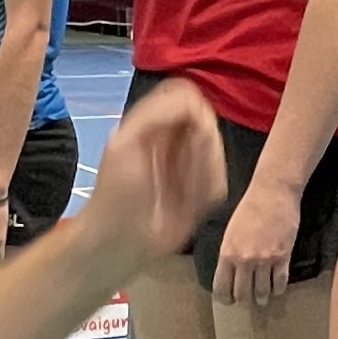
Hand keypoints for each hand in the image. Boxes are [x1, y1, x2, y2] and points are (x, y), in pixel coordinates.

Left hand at [84, 79, 227, 271]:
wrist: (120, 242)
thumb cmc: (116, 192)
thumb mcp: (125, 142)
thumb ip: (158, 112)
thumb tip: (196, 105)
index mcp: (156, 120)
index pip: (190, 97)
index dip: (195, 112)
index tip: (189, 134)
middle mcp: (176, 138)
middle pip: (210, 125)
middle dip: (200, 151)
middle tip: (179, 172)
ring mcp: (191, 164)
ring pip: (218, 154)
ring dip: (203, 174)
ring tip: (179, 193)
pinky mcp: (204, 191)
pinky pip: (221, 181)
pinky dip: (207, 193)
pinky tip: (187, 205)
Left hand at [211, 182, 300, 308]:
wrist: (273, 192)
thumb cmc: (250, 207)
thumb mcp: (231, 231)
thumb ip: (229, 253)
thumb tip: (230, 272)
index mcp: (227, 253)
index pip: (222, 287)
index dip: (225, 298)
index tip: (228, 300)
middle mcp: (245, 260)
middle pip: (242, 293)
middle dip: (244, 300)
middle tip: (246, 300)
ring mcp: (265, 260)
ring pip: (262, 291)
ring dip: (262, 298)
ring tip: (262, 299)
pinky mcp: (283, 256)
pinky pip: (280, 282)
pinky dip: (278, 289)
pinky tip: (276, 289)